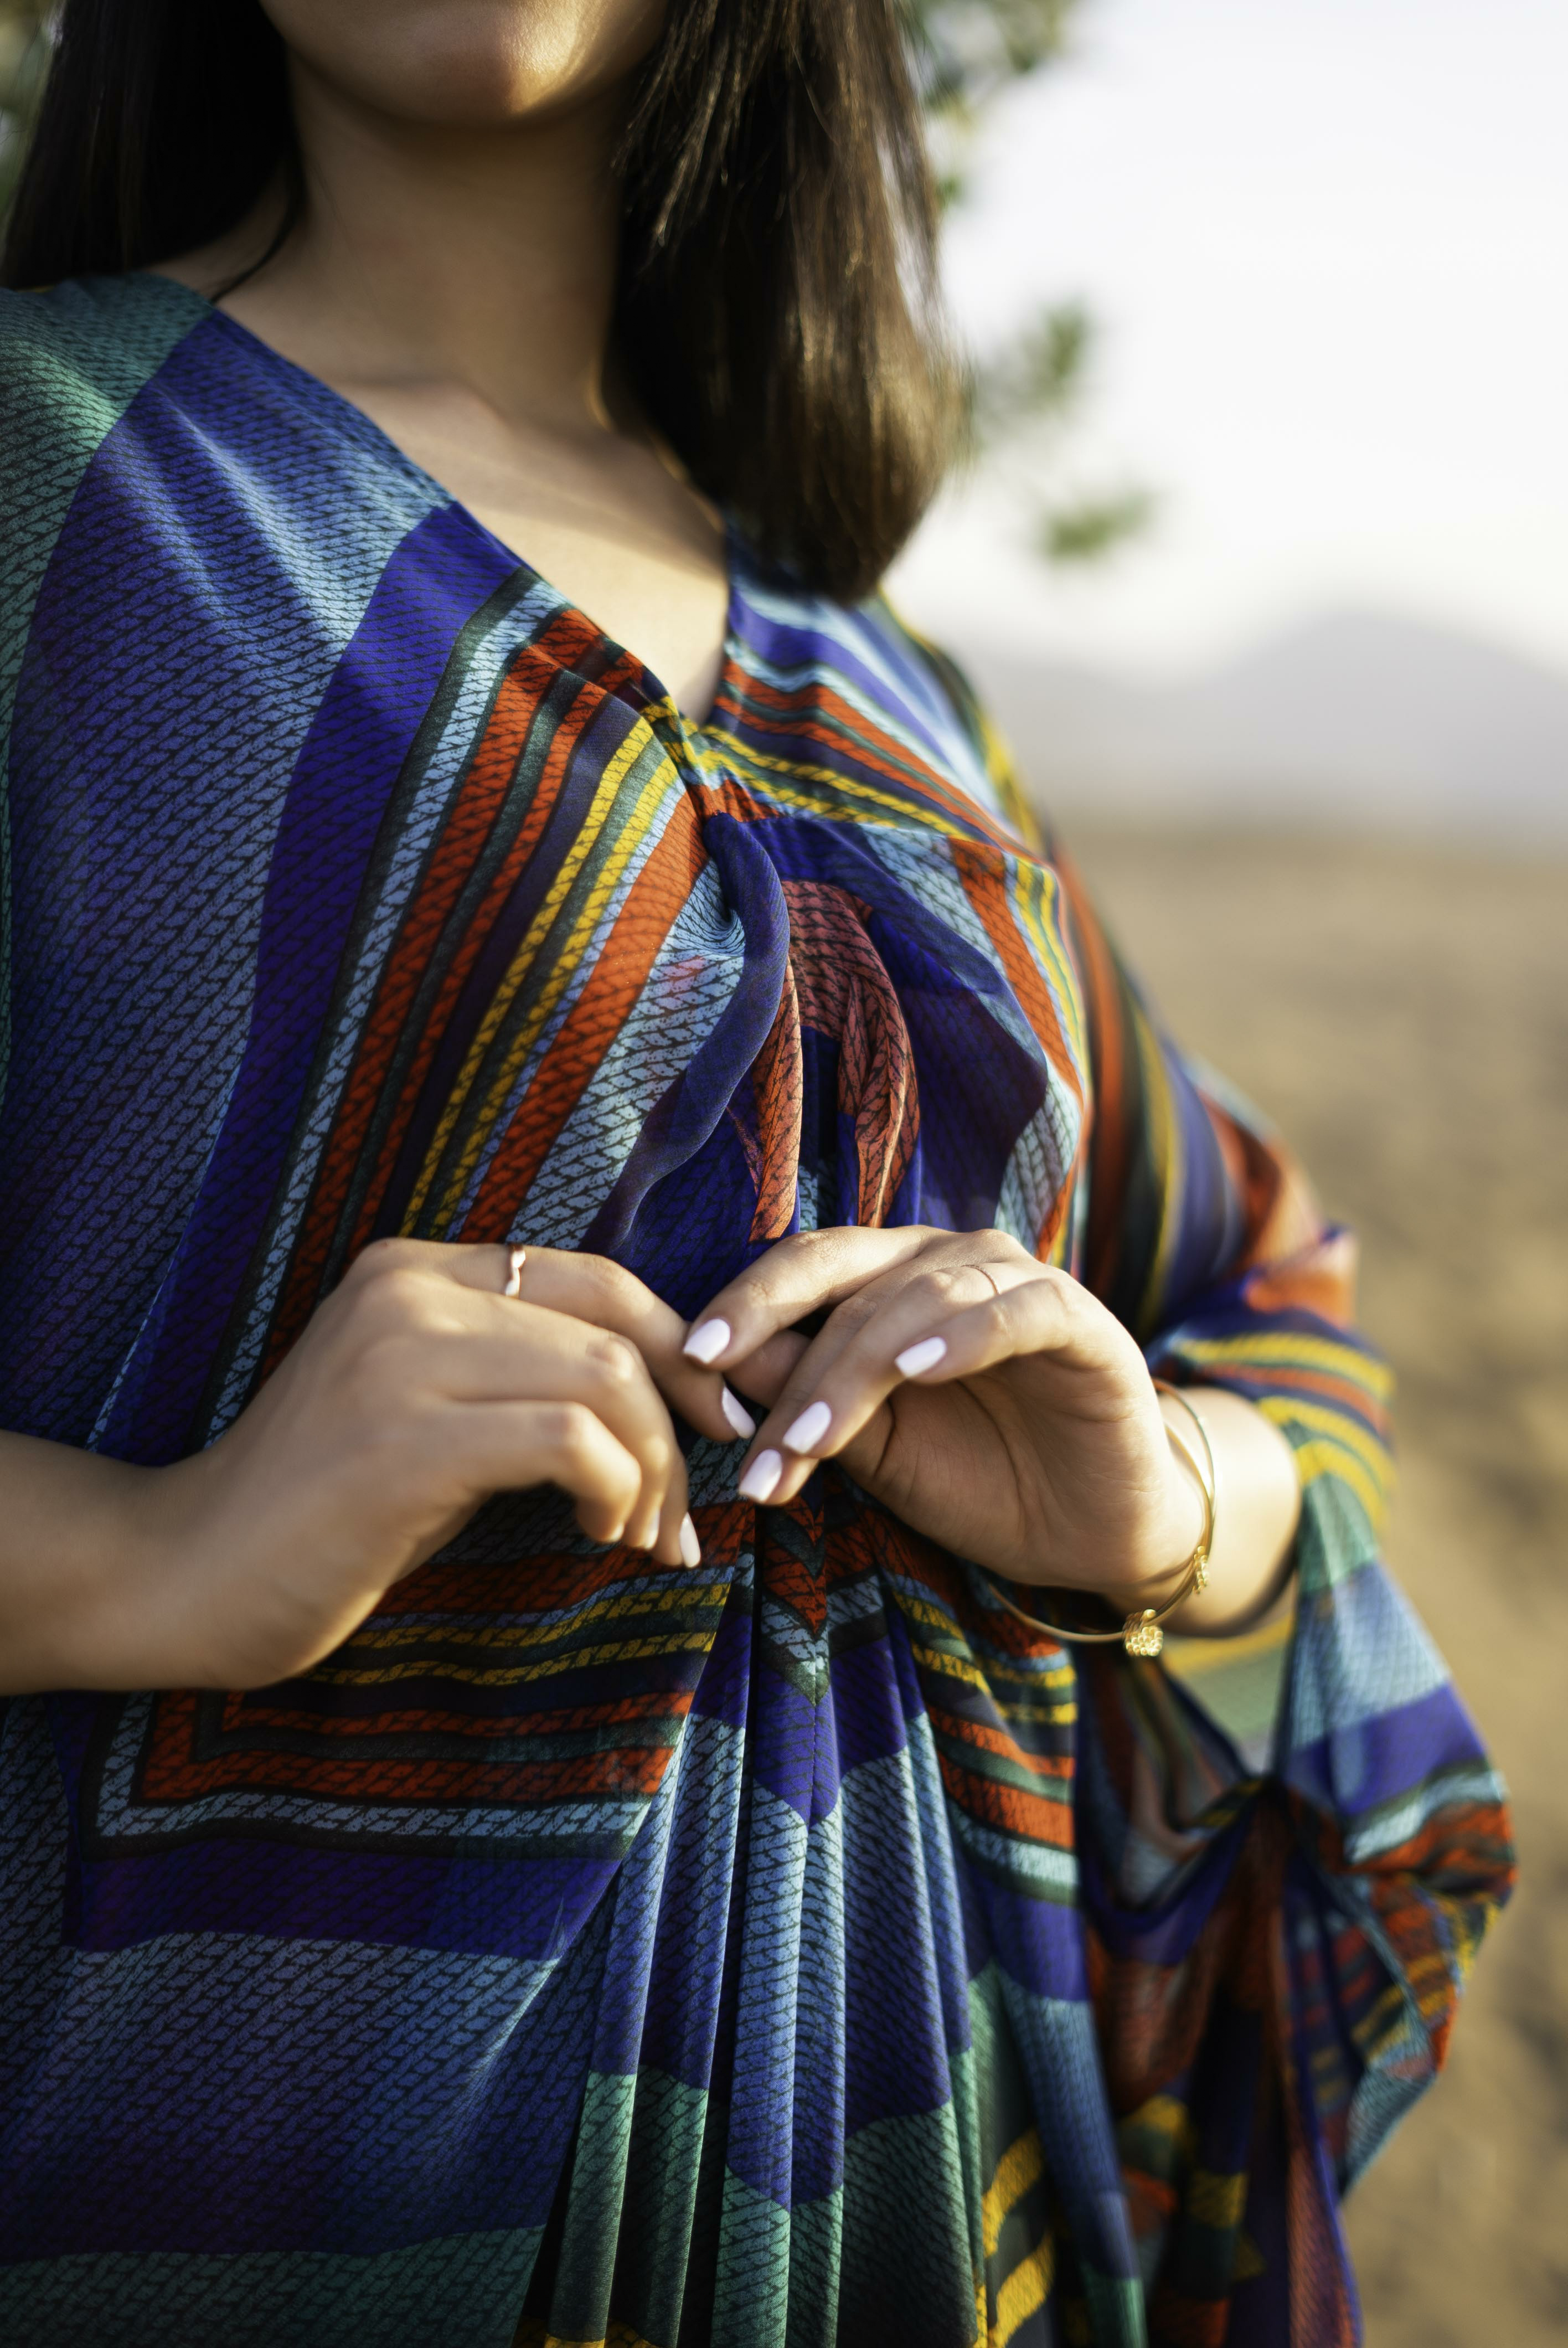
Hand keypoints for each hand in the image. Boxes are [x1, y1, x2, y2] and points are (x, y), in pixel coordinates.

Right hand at [62, 1241, 754, 1691]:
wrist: (184, 1575)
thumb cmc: (322, 1514)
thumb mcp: (427, 1415)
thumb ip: (515, 1379)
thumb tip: (660, 1399)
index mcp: (414, 1269)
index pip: (596, 1279)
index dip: (680, 1351)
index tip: (716, 1424)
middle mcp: (406, 1290)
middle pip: (614, 1330)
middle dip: (679, 1426)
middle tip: (685, 1513)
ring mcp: (399, 1357)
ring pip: (604, 1380)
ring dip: (653, 1470)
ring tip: (641, 1536)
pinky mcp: (401, 1440)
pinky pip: (567, 1442)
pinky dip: (613, 1490)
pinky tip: (597, 1534)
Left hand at [683, 1226, 1207, 1606]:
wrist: (1094, 1531)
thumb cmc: (979, 1479)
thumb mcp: (873, 1448)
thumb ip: (807, 1397)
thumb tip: (714, 1364)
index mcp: (893, 1281)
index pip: (803, 1271)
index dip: (741, 1307)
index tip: (682, 1365)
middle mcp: (950, 1262)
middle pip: (844, 1270)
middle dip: (774, 1330)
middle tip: (713, 1382)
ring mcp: (1019, 1285)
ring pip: (916, 1297)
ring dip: (852, 1368)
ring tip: (804, 1439)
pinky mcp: (1082, 1322)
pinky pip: (1017, 1309)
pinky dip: (964, 1333)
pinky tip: (919, 1369)